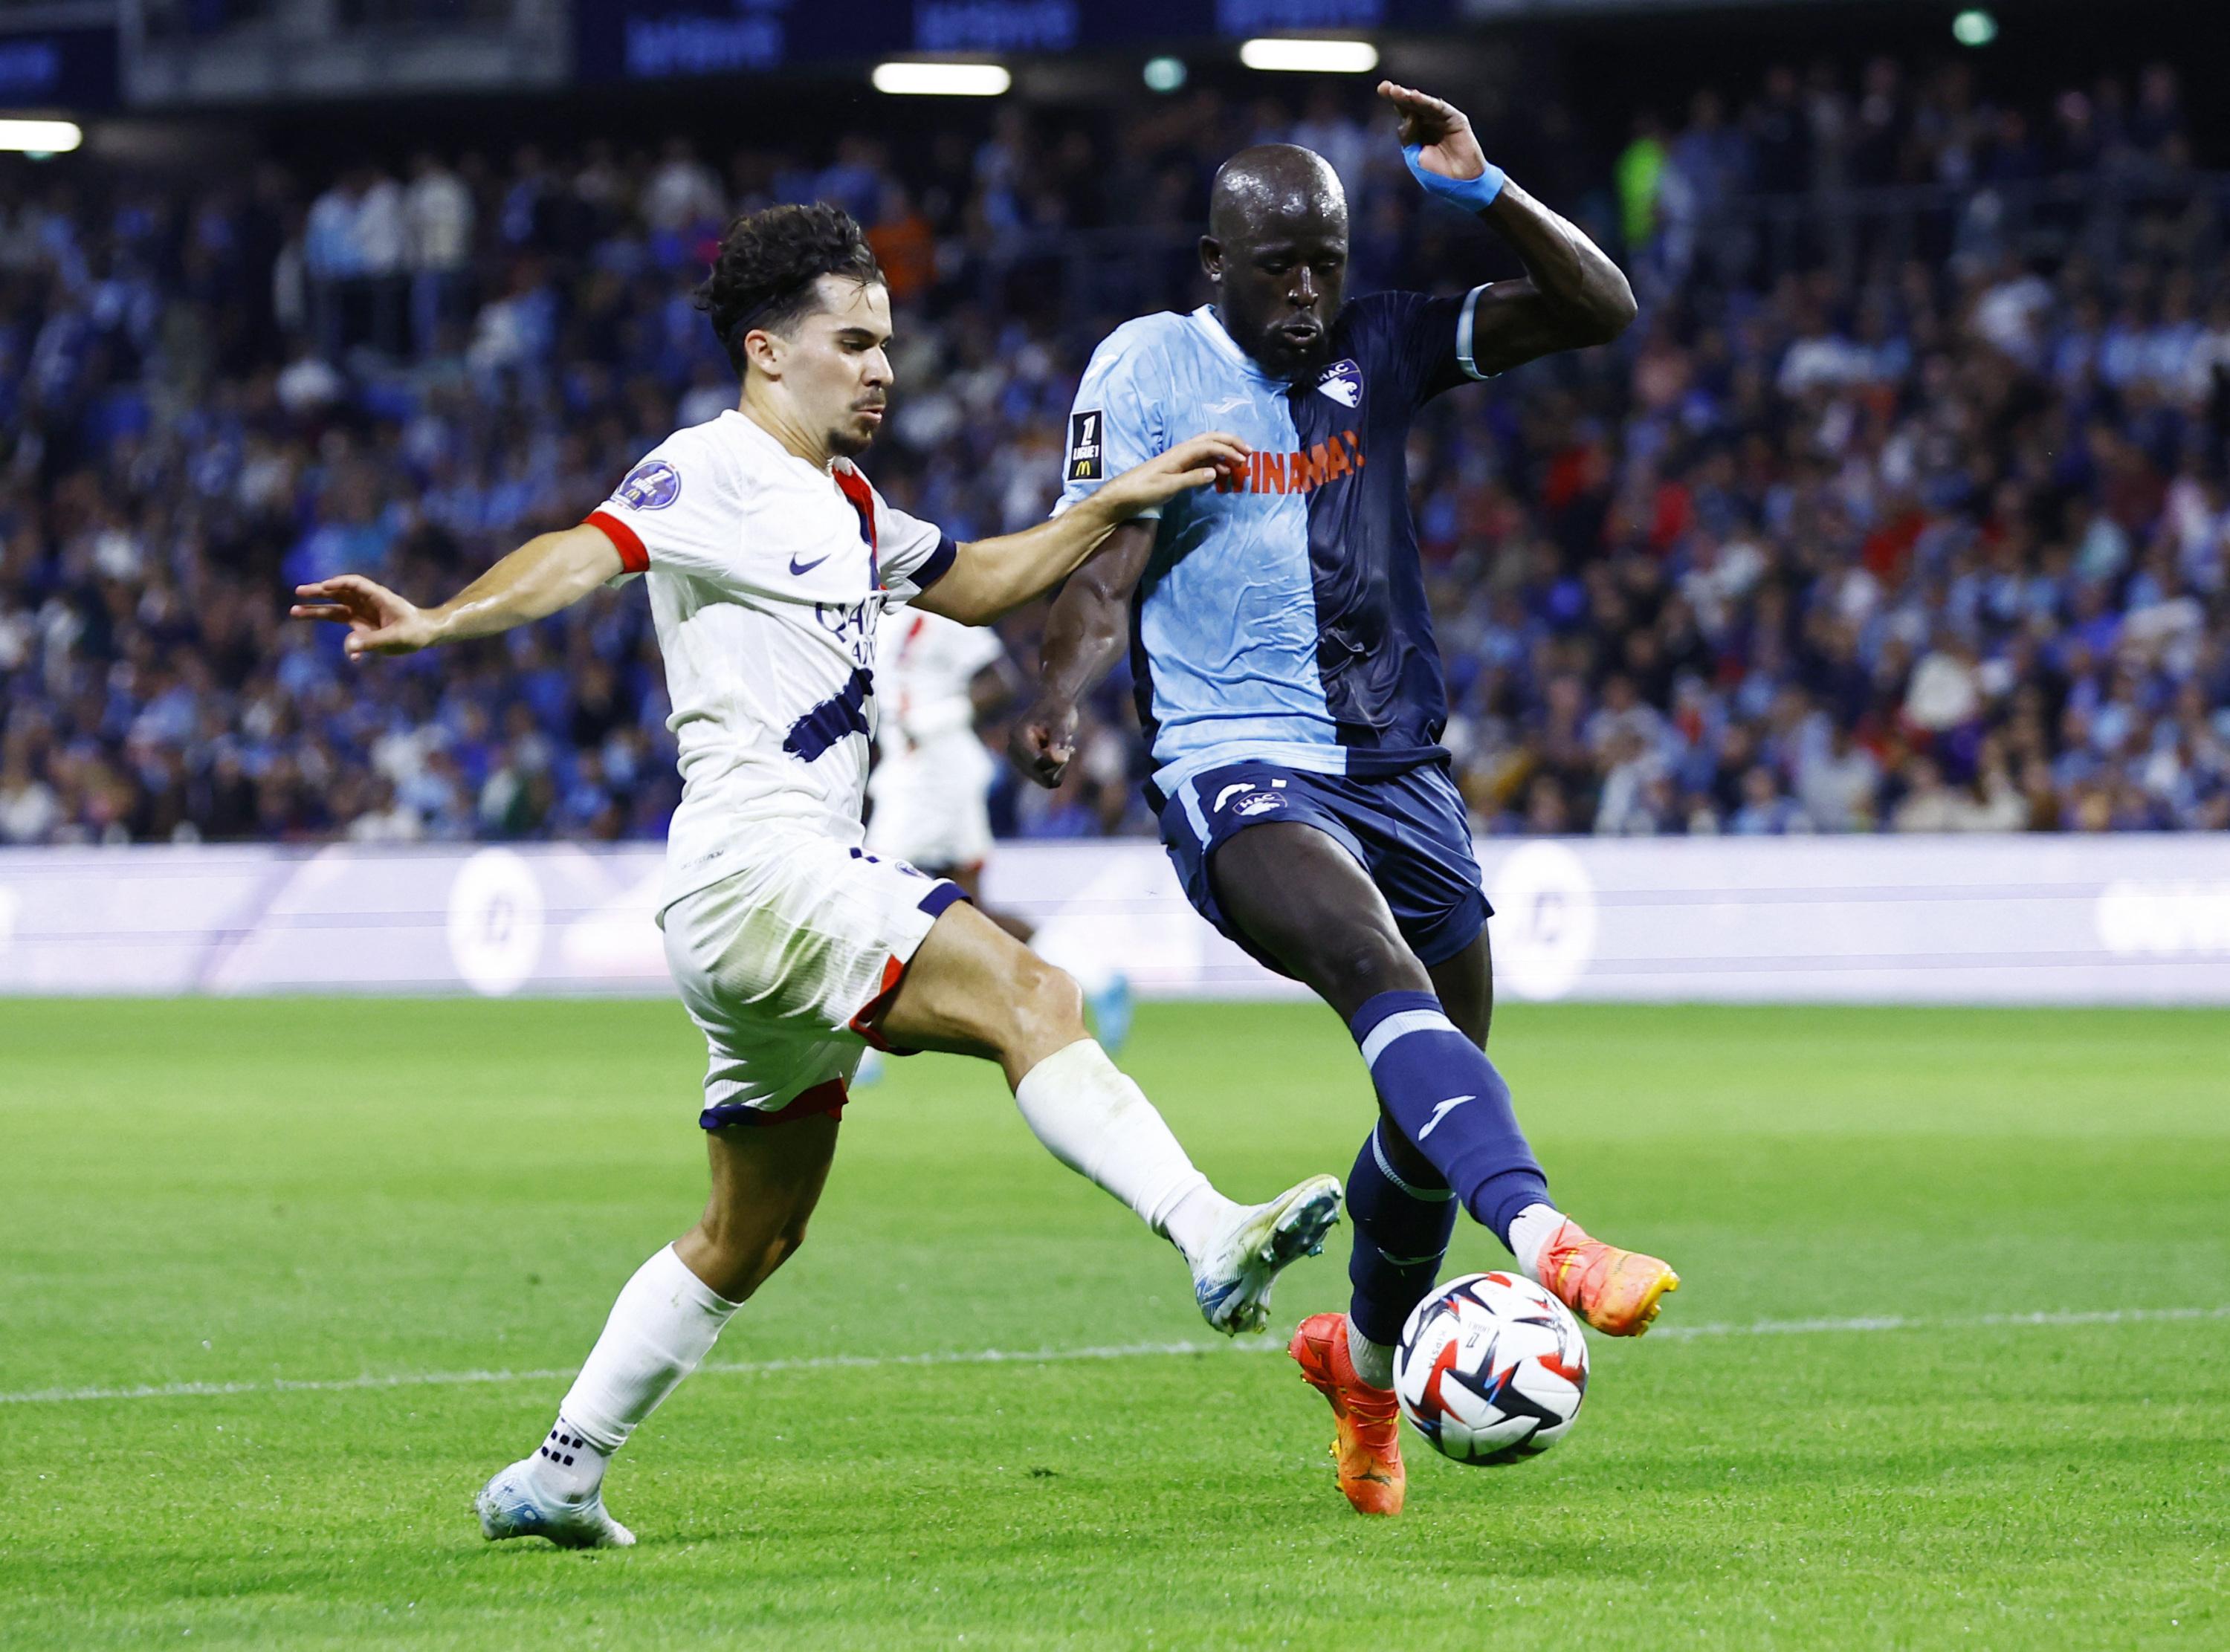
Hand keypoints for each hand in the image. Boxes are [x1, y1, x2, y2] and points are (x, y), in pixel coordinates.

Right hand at [290, 575, 438, 657]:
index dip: (338, 583)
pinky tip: (353, 658)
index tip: (324, 587)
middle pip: (338, 593)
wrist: (426, 634)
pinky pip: (346, 632)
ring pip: (335, 609)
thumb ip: (372, 642)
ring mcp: (362, 614)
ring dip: (316, 610)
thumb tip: (349, 649)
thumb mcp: (396, 638)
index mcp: (377, 597)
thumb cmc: (415, 632)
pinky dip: (345, 643)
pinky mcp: (362, 627)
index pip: (354, 584)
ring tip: (294, 611)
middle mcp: (366, 603)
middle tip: (298, 592)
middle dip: (318, 592)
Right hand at [1007, 696, 1079, 787]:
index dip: (1056, 761)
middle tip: (1068, 749)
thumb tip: (1060, 759)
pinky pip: (1044, 777)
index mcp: (1018, 736)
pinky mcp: (1026, 765)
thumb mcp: (1061, 720)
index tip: (1068, 749)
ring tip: (1064, 749)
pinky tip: (1061, 755)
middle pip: (1039, 773)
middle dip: (1057, 766)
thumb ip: (1059, 738)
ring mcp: (1018, 759)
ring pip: (1042, 778)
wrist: (1055, 704)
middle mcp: (1013, 749)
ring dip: (1058, 767)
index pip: (1037, 763)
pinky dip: (1056, 769)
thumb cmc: (1058, 709)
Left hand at [1096, 432, 1250, 516]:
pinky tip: (1222, 472)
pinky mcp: (1178, 467)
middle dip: (1231, 442)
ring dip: (1225, 452)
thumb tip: (1216, 471)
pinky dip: (1215, 462)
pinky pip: (1202, 459)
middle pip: (1211, 439)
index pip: (1210, 445)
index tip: (1243, 459)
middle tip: (1248, 452)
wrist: (1124, 494)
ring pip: (1208, 448)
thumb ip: (1192, 478)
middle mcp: (1182, 452)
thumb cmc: (1143, 489)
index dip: (1229, 450)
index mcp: (1180, 453)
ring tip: (1240, 463)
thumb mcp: (1168, 486)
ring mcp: (1180, 459)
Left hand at [1379, 81, 1488, 183]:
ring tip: (1397, 92)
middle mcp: (1428, 121)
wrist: (1460, 184)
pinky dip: (1428, 102)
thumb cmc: (1437, 174)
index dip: (1394, 100)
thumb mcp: (1414, 157)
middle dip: (1398, 95)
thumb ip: (1408, 137)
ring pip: (1424, 105)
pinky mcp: (1455, 119)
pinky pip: (1440, 109)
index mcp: (1417, 131)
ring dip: (1411, 97)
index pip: (1403, 112)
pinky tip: (1416, 97)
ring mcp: (1442, 119)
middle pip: (1411, 104)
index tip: (1381, 89)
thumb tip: (1408, 116)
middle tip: (1385, 87)